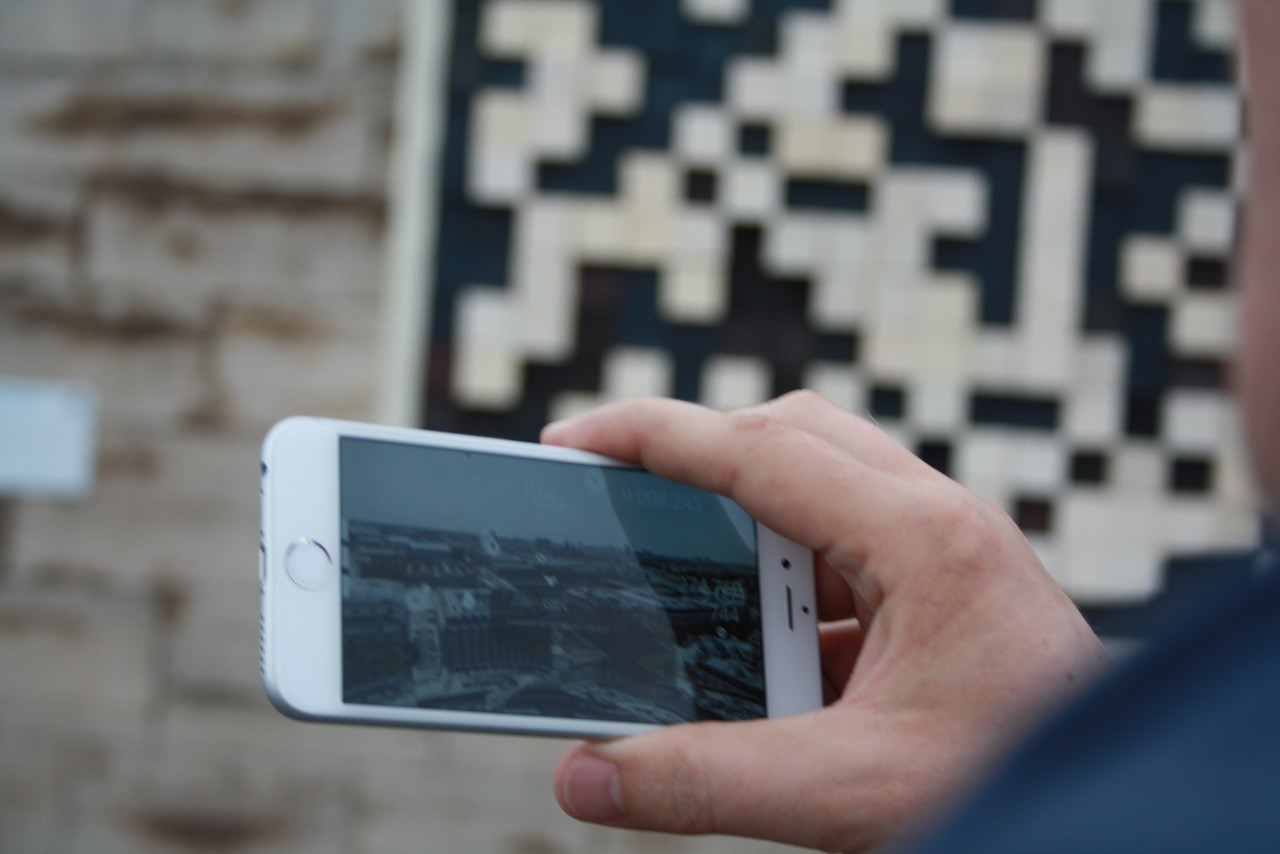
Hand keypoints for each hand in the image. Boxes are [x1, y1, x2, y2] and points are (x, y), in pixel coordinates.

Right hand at [541, 392, 1109, 851]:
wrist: (1129, 812)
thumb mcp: (853, 791)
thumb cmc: (1024, 784)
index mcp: (925, 539)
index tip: (574, 441)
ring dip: (747, 516)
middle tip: (620, 493)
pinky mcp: (948, 583)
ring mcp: (950, 547)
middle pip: (795, 434)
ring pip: (824, 480)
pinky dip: (788, 572)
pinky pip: (849, 543)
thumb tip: (587, 777)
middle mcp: (941, 521)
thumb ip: (711, 782)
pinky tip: (765, 642)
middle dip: (698, 451)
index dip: (653, 435)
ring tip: (687, 574)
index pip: (761, 449)